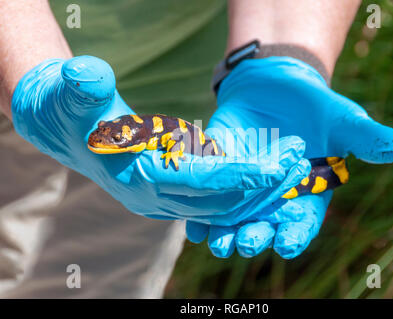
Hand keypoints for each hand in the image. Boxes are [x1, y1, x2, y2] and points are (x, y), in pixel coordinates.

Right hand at [11, 56, 309, 224]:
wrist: (70, 132)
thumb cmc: (73, 113)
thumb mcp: (73, 95)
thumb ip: (81, 87)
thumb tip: (86, 74)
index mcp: (137, 178)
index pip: (197, 181)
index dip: (237, 174)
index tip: (277, 166)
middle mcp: (156, 198)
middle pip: (220, 200)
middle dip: (261, 185)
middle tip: (300, 162)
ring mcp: (166, 200)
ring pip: (224, 205)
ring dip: (259, 189)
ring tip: (295, 165)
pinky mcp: (175, 193)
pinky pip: (217, 199)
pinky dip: (244, 187)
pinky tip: (270, 169)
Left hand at [186, 57, 392, 257]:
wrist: (277, 86)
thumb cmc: (315, 107)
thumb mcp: (341, 120)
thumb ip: (364, 137)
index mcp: (306, 195)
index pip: (301, 223)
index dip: (295, 234)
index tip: (286, 243)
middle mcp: (273, 200)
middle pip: (263, 228)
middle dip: (253, 237)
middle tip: (243, 242)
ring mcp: (244, 190)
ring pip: (232, 220)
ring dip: (222, 233)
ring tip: (215, 240)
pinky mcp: (221, 174)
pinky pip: (208, 197)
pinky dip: (199, 211)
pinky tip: (191, 221)